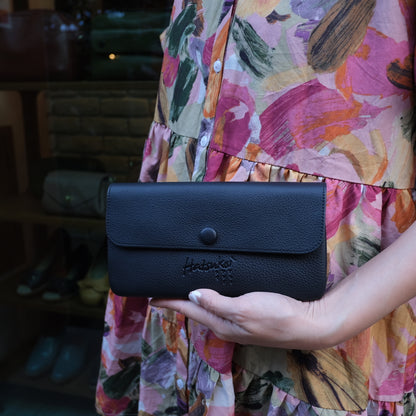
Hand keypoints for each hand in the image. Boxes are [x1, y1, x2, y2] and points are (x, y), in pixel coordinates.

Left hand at [150, 289, 334, 349]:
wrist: (308, 322)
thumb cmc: (278, 316)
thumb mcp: (244, 308)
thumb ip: (216, 302)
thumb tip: (192, 295)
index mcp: (221, 323)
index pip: (188, 310)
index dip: (169, 301)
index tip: (152, 295)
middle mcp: (226, 324)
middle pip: (196, 310)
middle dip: (179, 300)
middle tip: (165, 287)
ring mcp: (238, 321)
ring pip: (208, 308)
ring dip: (194, 298)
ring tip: (183, 288)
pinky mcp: (249, 314)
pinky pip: (223, 305)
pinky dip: (212, 297)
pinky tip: (214, 290)